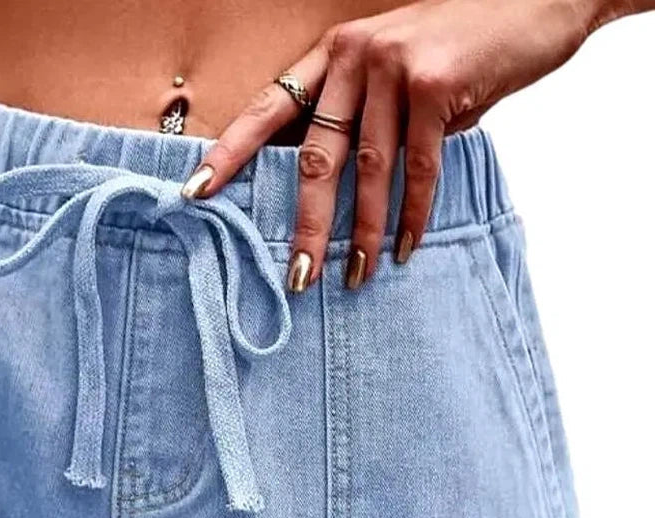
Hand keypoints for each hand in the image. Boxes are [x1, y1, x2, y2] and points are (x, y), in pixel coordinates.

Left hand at [180, 0, 605, 291]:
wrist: (535, 2)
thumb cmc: (457, 45)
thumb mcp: (392, 69)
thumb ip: (358, 114)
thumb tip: (325, 181)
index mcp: (333, 53)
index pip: (268, 108)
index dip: (230, 152)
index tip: (195, 191)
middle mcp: (355, 56)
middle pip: (315, 157)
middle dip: (306, 223)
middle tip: (297, 276)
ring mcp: (395, 68)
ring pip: (368, 170)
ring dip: (363, 232)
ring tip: (357, 276)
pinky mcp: (438, 86)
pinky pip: (419, 168)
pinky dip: (413, 214)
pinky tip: (404, 246)